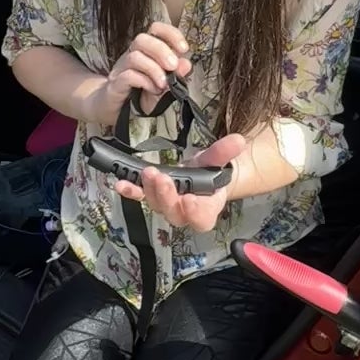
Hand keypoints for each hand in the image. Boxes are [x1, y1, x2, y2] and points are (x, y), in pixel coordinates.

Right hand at [84, 21, 192, 127]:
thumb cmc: (140, 95)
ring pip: (135, 56)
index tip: (184, 49)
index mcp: (145, 51)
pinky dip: (144, 81)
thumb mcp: (163, 86)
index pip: (155, 29)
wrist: (116, 110)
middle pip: (142, 38)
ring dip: (154, 69)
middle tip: (172, 67)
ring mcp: (121, 69)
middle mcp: (131, 55)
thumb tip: (186, 64)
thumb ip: (175, 76)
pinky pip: (128, 75)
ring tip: (163, 84)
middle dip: (161, 50)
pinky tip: (152, 90)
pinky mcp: (115, 84)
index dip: (170, 34)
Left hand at [115, 133, 247, 232]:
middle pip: (174, 212)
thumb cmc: (212, 173)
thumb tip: (238, 140)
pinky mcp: (152, 195)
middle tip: (163, 179)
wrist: (201, 175)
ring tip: (148, 172)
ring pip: (156, 204)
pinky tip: (121, 184)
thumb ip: (225, 152)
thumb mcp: (219, 160)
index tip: (190, 199)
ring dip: (150, 189)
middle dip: (166, 196)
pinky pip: (140, 196)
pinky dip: (131, 191)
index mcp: (206, 208)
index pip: (202, 219)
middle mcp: (184, 211)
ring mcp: (166, 204)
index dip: (195, 212)